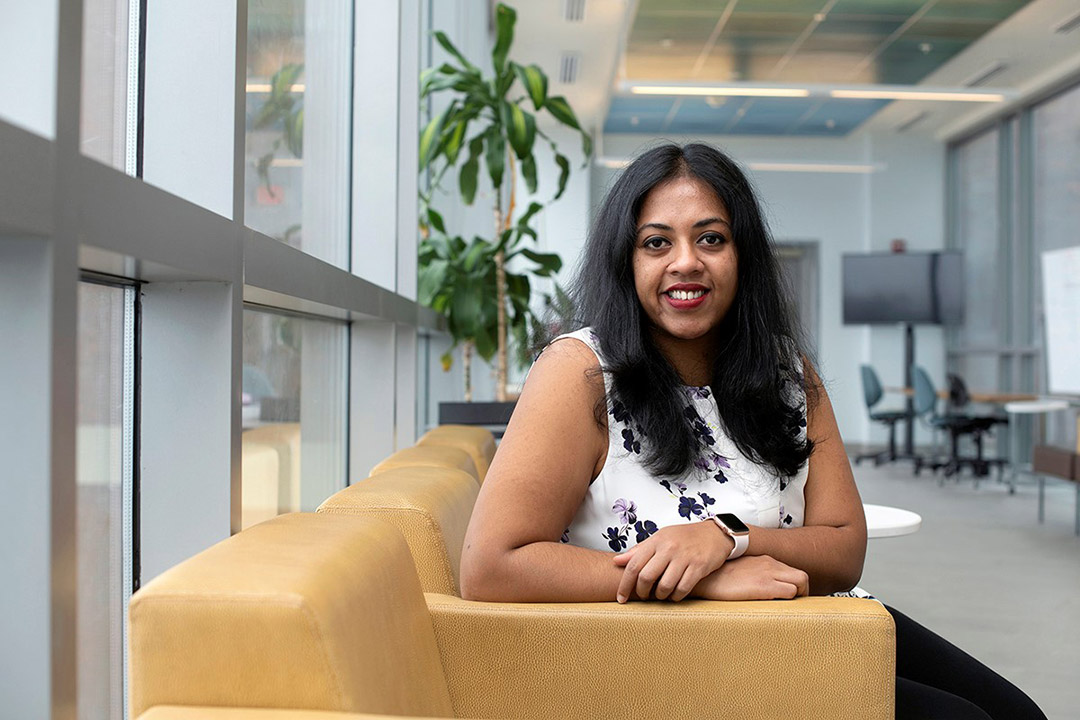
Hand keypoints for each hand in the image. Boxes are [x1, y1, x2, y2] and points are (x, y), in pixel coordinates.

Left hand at [612, 520, 735, 602]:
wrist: (715, 533)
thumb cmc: (684, 537)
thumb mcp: (660, 538)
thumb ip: (640, 551)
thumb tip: (617, 561)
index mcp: (656, 540)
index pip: (633, 565)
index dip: (624, 584)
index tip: (621, 598)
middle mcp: (669, 548)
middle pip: (646, 577)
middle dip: (642, 592)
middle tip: (643, 596)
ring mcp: (684, 557)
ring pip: (664, 586)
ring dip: (660, 596)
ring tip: (660, 595)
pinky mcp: (699, 567)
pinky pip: (682, 589)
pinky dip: (676, 596)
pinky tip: (674, 595)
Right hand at [692, 555, 808, 600]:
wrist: (704, 577)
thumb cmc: (718, 578)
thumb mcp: (739, 572)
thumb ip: (753, 576)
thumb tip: (759, 591)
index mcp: (764, 560)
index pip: (791, 572)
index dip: (794, 587)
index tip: (789, 599)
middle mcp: (770, 564)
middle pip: (802, 576)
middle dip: (803, 593)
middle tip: (794, 606)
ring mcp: (768, 574)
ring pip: (801, 582)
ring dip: (798, 597)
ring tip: (788, 609)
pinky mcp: (763, 586)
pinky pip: (790, 592)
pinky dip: (789, 602)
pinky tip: (778, 609)